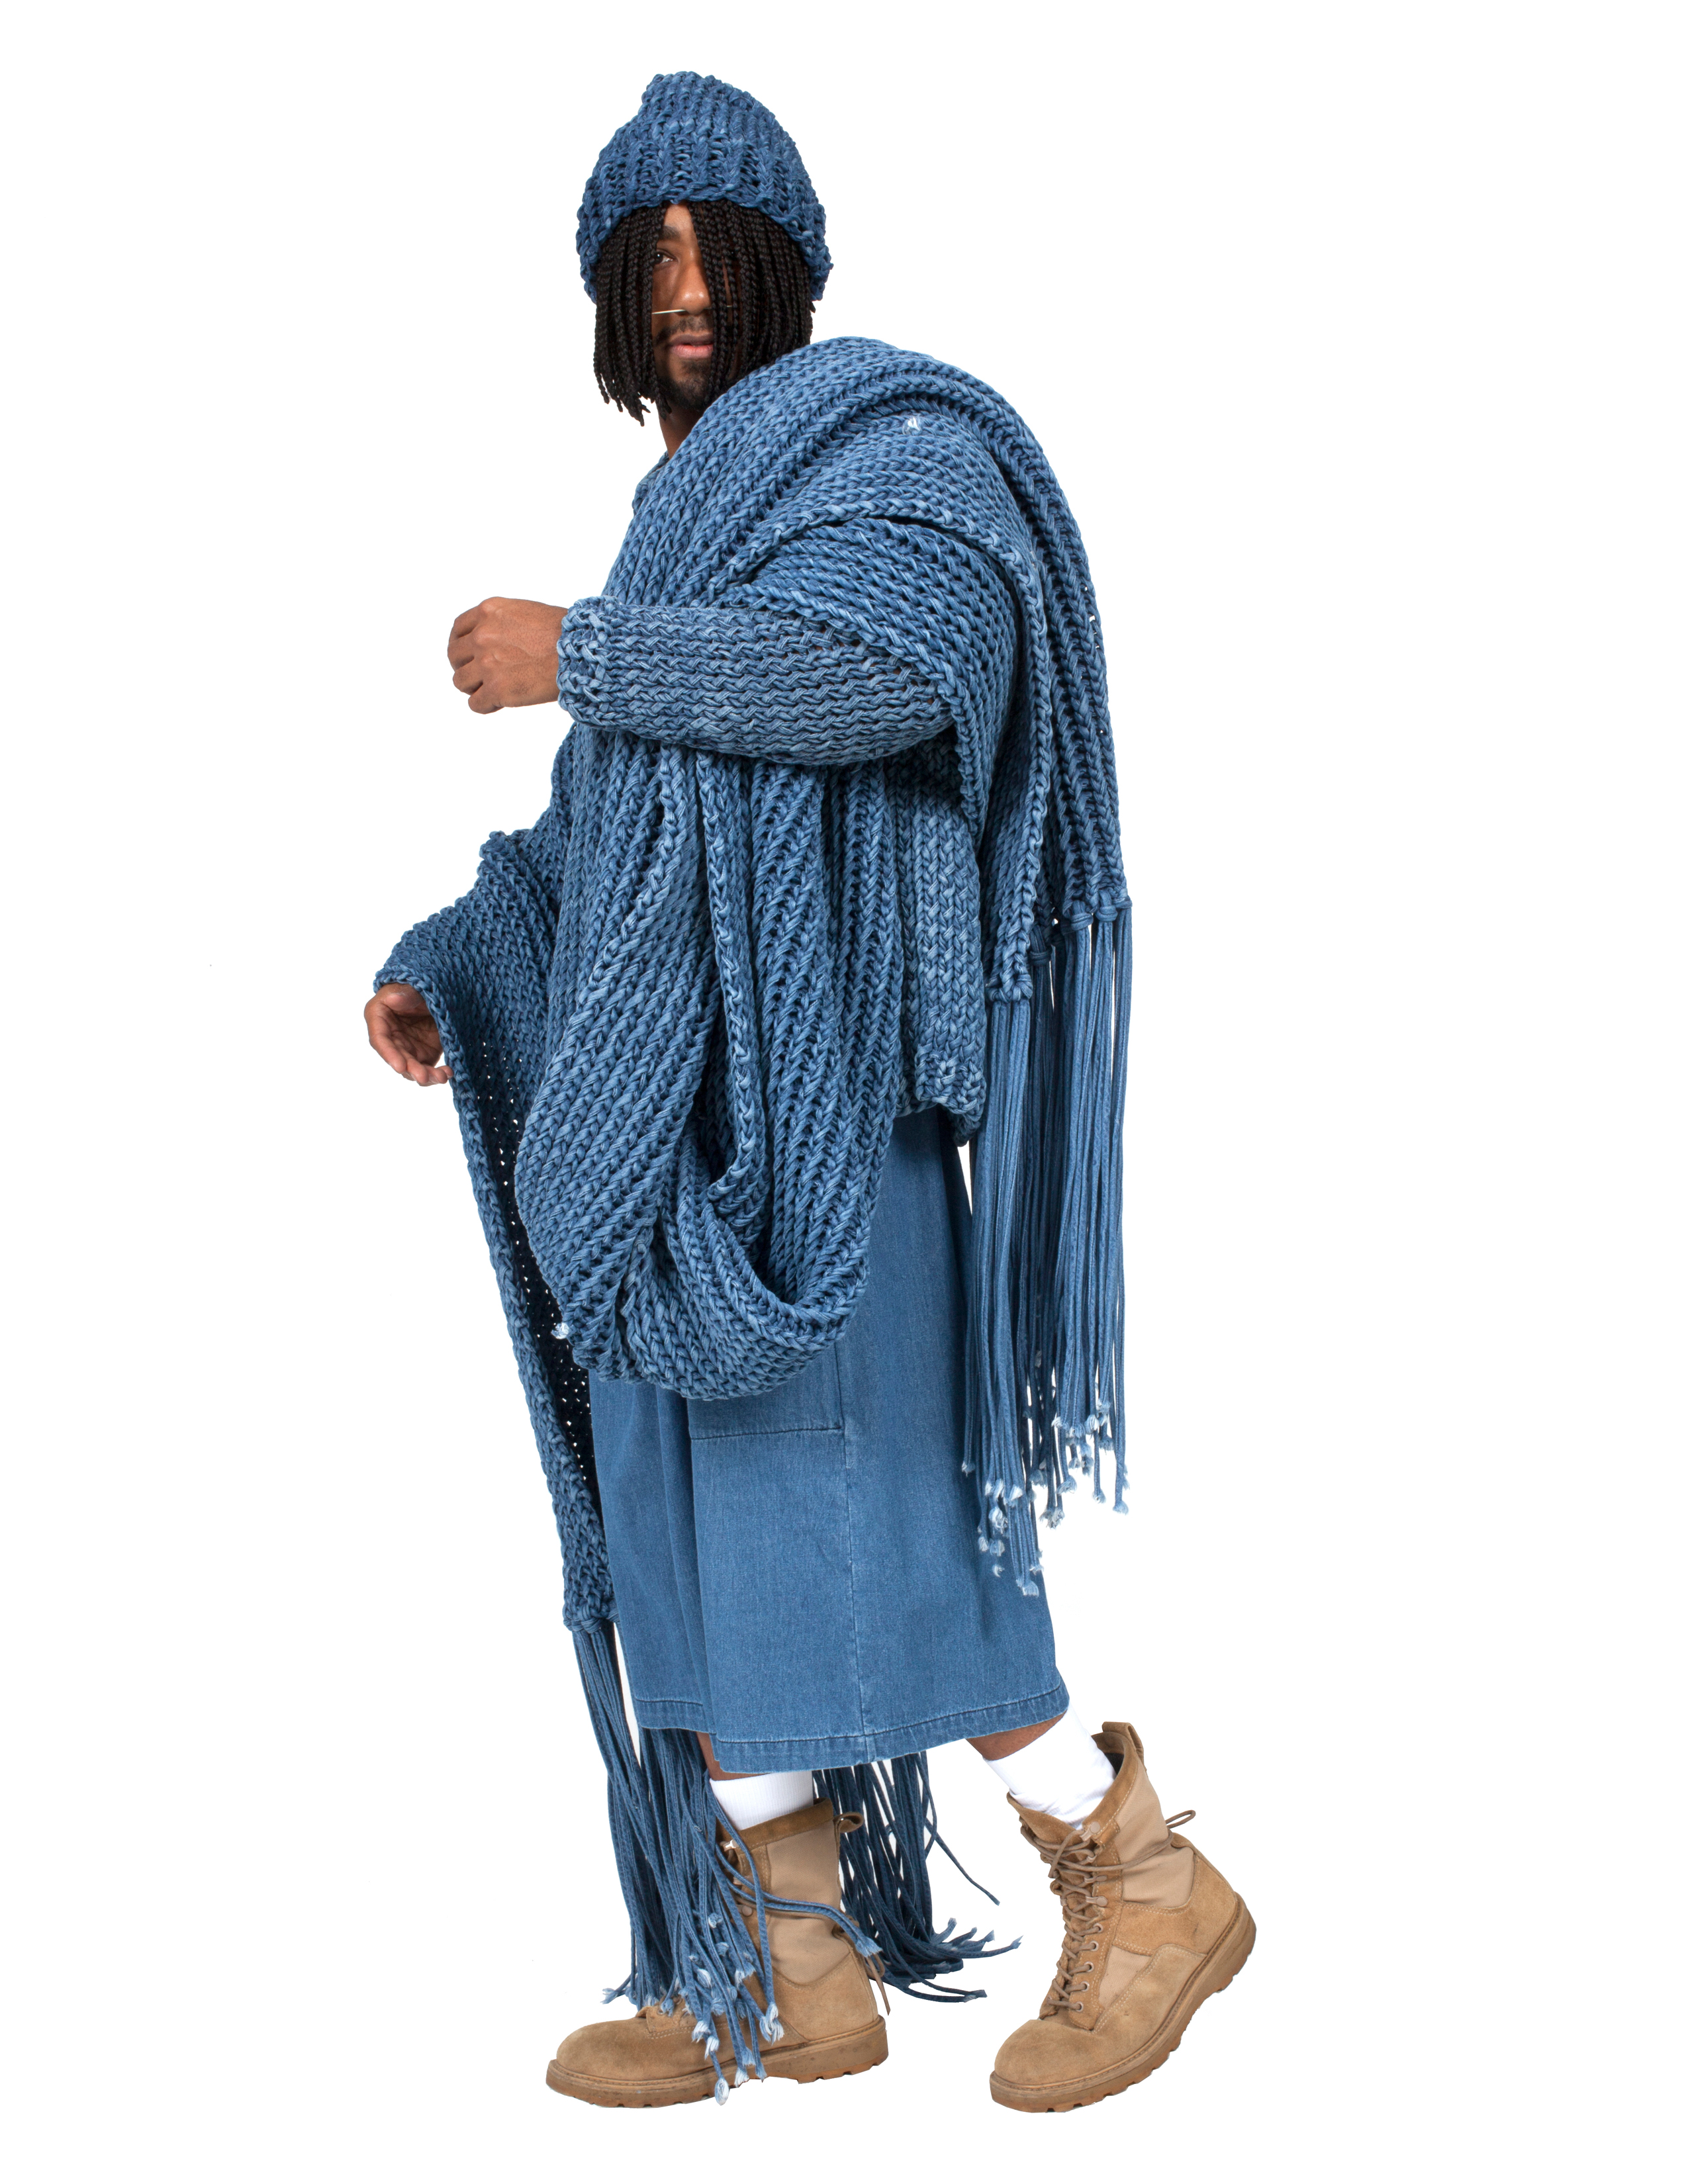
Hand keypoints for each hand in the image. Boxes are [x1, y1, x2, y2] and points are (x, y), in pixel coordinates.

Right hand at [365, 982, 450, 1085]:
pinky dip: (437, 1073)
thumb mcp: (411, 986)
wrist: (434, 992)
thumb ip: (405, 993)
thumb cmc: (416, 986)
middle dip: (411, 1069)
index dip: (389, 1054)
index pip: (379, 1040)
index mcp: (378, 1018)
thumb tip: (393, 999)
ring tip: (441, 1077)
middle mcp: (390, 1038)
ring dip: (426, 1075)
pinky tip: (448, 1073)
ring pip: (412, 1068)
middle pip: (397, 1058)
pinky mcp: (423, 1055)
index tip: (400, 1066)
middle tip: (423, 1076)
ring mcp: (407, 1048)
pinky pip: (428, 1069)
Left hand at [447, 597, 565, 712]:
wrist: (582, 653)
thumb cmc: (566, 633)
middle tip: (478, 676)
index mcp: (489, 611)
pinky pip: (475, 704)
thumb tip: (496, 641)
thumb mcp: (526, 612)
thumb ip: (502, 623)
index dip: (460, 645)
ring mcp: (487, 663)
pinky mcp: (496, 689)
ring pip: (460, 681)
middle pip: (454, 656)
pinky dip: (485, 706)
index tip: (467, 655)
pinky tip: (499, 704)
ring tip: (491, 691)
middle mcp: (482, 635)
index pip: (458, 629)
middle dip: (464, 667)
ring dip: (473, 688)